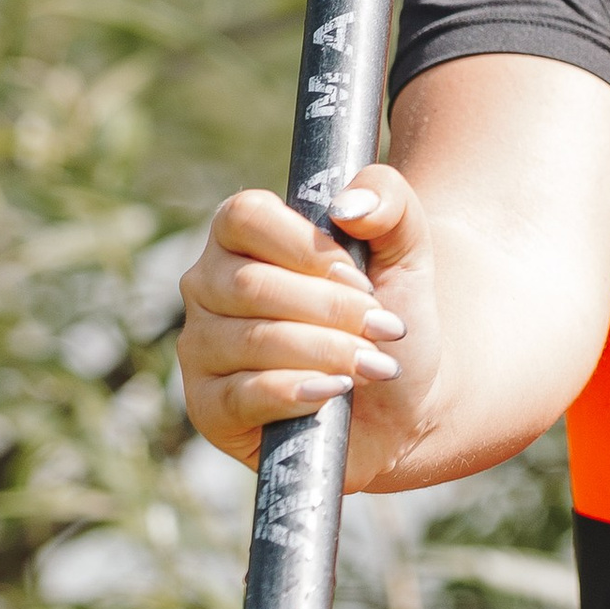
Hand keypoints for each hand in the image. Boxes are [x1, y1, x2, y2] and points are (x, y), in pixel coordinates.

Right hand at [177, 162, 442, 490]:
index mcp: (243, 237)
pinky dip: (297, 392)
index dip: (305, 246)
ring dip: (327, 353)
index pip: (245, 217)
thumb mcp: (407, 250)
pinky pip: (242, 396)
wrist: (406, 398)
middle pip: (251, 285)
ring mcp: (202, 347)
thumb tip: (348, 205)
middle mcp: (209, 286)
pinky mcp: (210, 408)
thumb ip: (390, 201)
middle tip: (383, 328)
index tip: (359, 277)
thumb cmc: (390, 315)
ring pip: (252, 340)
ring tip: (375, 364)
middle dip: (330, 310)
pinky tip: (335, 391)